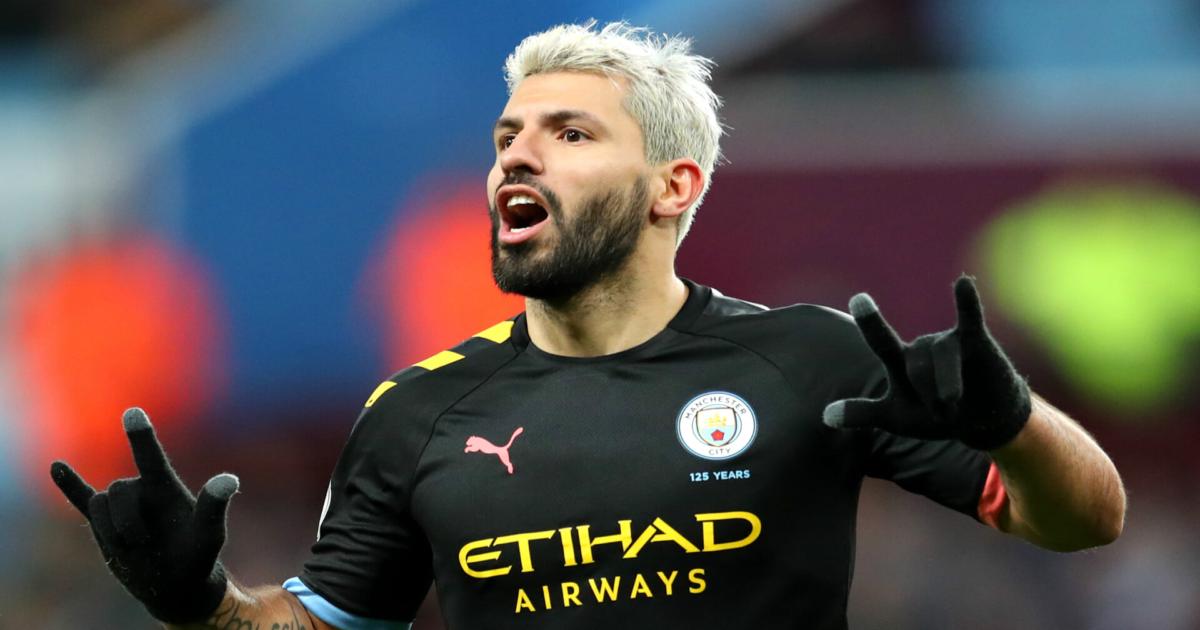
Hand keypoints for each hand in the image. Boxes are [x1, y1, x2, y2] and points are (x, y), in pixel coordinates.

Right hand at [50, 408, 236, 623]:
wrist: (174, 582)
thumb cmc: (196, 555)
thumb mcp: (208, 534)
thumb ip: (214, 506)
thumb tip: (230, 480)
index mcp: (165, 486)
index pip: (151, 456)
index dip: (141, 435)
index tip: (133, 413)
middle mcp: (142, 489)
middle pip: (118, 490)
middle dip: (126, 521)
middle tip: (143, 544)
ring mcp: (121, 506)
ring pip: (99, 505)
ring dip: (111, 532)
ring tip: (133, 547)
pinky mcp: (103, 523)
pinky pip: (83, 499)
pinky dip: (69, 485)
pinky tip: (56, 467)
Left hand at [822, 276, 1030, 449]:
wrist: (982, 420)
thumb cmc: (934, 415)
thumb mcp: (896, 418)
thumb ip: (863, 413)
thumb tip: (825, 416)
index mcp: (899, 361)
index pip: (882, 341)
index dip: (872, 322)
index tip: (858, 298)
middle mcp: (920, 346)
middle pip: (917, 369)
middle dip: (929, 400)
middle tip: (941, 415)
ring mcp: (946, 341)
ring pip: (942, 363)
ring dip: (948, 391)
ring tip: (955, 407)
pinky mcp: (975, 340)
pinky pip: (970, 318)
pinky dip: (967, 301)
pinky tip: (962, 283)